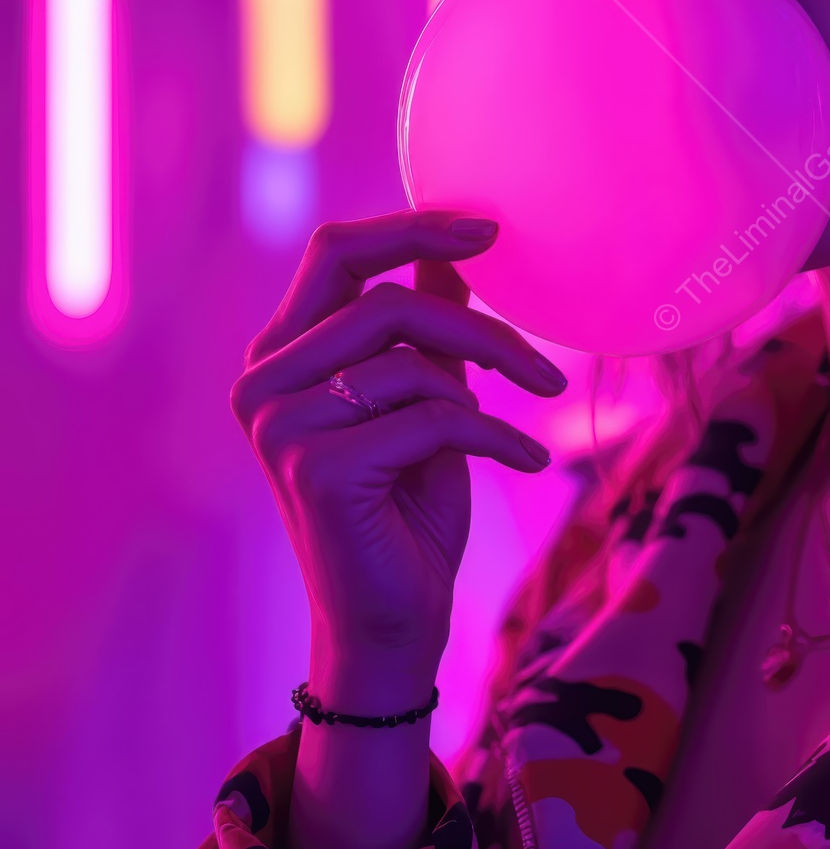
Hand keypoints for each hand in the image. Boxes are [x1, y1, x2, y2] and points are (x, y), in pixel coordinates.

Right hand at [232, 210, 565, 711]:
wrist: (392, 622)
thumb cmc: (408, 508)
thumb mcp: (425, 399)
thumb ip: (428, 326)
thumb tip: (460, 247)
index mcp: (282, 353)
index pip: (336, 251)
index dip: (412, 227)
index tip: (492, 228)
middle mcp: (264, 382)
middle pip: (388, 302)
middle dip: (482, 331)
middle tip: (545, 368)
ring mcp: (281, 424)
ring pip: (414, 361)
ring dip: (489, 391)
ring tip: (519, 425)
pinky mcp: (318, 466)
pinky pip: (435, 417)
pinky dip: (497, 436)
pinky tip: (529, 460)